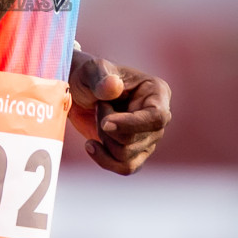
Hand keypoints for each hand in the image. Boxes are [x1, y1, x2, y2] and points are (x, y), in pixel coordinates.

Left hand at [68, 51, 169, 174]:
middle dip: (107, 128)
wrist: (79, 92)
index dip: (131, 124)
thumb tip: (114, 86)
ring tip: (97, 119)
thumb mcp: (91, 70)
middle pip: (135, 140)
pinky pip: (125, 167)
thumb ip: (101, 77)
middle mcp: (158, 118)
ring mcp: (148, 137)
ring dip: (104, 139)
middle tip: (98, 106)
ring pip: (126, 155)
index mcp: (157, 92)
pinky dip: (105, 160)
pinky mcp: (135, 152)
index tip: (105, 123)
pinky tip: (90, 145)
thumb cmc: (89, 76)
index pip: (156, 118)